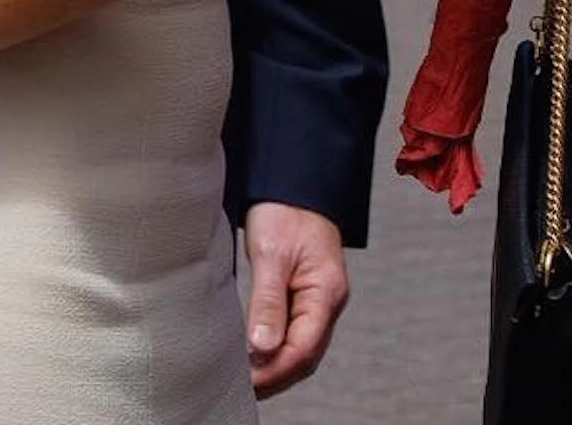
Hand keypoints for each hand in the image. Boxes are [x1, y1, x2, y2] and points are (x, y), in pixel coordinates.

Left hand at [243, 203, 348, 397]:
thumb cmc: (286, 210)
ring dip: (277, 367)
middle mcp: (329, 300)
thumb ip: (269, 302)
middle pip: (307, 355)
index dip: (275, 370)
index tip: (246, 381)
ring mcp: (321, 299)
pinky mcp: (308, 296)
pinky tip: (257, 356)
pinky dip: (278, 351)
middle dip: (276, 376)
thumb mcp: (271, 254)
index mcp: (327, 291)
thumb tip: (262, 348)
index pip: (304, 348)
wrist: (295, 184)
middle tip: (242, 388)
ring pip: (303, 349)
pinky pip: (297, 334)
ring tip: (246, 378)